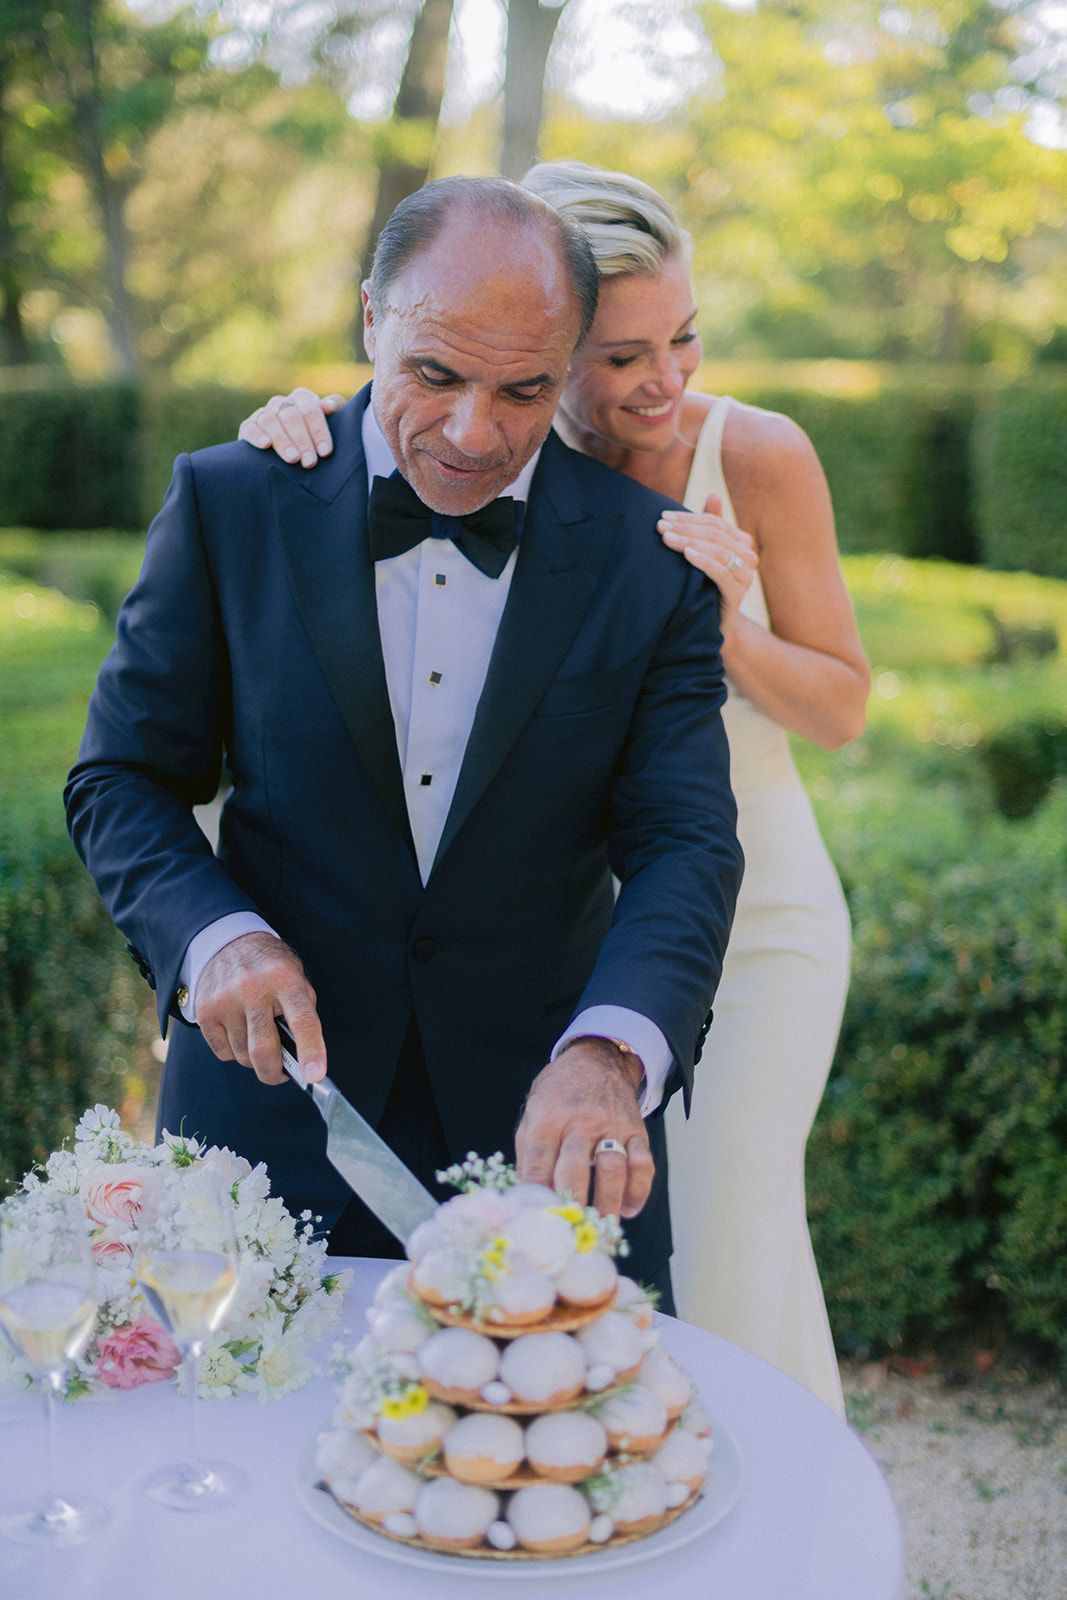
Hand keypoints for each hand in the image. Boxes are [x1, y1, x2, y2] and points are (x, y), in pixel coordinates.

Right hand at [194, 932, 325, 1084]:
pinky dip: (234, 1052)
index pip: (303, 1021)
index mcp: (285, 978)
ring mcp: (226, 999)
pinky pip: (223, 1052)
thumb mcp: (295, 977)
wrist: (228, 941)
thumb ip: (301, 1013)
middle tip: (280, 1075)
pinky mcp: (205, 1010)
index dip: (311, 1051)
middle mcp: (253, 988)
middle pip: (264, 1050)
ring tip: (258, 1038)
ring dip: (253, 1059)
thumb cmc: (270, 967)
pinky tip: (239, 1032)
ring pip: (242, 1056)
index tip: (315, 1076)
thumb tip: (302, 1059)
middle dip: (274, 1073)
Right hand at [238, 388, 345, 468]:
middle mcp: (282, 403)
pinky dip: (257, 435)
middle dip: (302, 440)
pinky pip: (250, 427)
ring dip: (283, 441)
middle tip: (310, 462)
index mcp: (302, 398)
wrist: (290, 455)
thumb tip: (330, 405)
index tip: (325, 452)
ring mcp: (264, 414)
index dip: (319, 430)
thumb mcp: (329, 427)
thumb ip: (334, 414)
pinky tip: (265, 445)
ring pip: (271, 421)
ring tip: (293, 459)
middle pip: (291, 416)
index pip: (311, 409)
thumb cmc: (314, 440)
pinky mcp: (248, 427)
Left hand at [514, 1039, 652, 1219]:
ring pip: (612, 1170)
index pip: (537, 1164)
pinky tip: (628, 1208)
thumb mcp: (533, 1115)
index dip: (536, 1197)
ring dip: (607, 1204)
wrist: (597, 1059)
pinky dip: (638, 1191)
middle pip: (574, 1170)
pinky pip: (643, 1165)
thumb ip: (529, 1156)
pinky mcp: (636, 1131)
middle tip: (570, 1234)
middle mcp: (579, 1122)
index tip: (537, 1223)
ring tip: (601, 1228)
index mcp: (547, 1119)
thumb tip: (526, 1200)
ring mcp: (611, 1126)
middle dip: (572, 1206)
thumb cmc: (559, 1094)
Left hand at [657, 493, 757, 633]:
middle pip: (715, 535)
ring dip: (690, 542)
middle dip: (685, 528)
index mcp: (740, 543)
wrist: (710, 626)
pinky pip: (721, 574)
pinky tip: (687, 555)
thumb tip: (714, 494)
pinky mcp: (737, 595)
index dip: (688, 518)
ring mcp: (745, 577)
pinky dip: (704, 561)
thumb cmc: (704, 586)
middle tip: (660, 526)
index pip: (714, 523)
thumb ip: (708, 527)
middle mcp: (747, 557)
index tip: (663, 516)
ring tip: (667, 539)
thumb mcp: (703, 554)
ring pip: (718, 551)